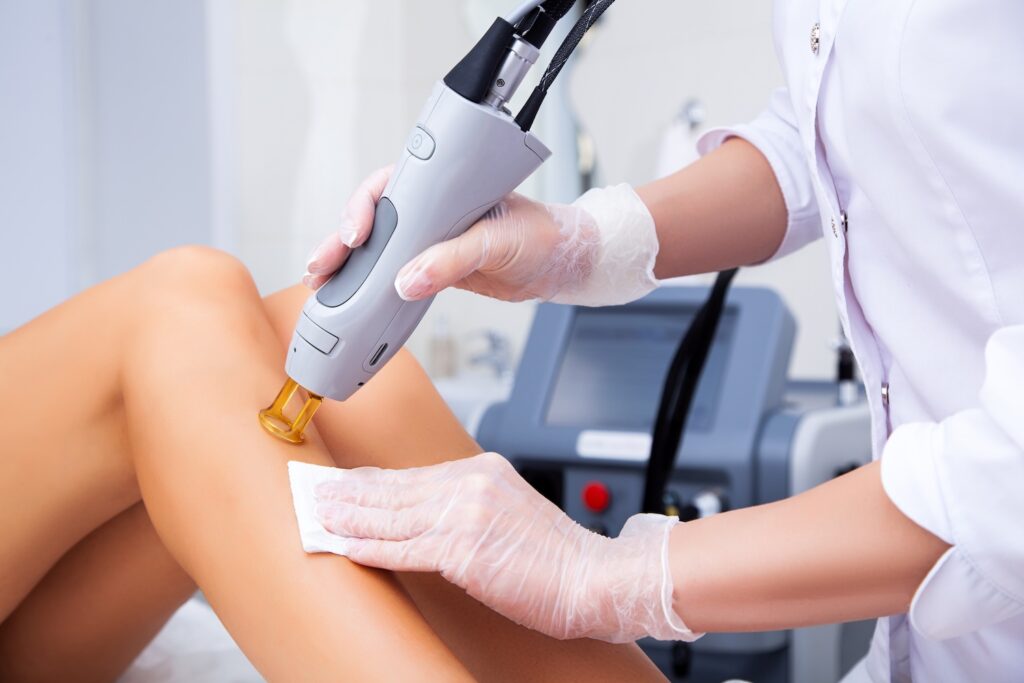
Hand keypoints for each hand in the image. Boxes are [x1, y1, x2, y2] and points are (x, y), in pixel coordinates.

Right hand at [302, 168, 615, 302]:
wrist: (560, 265)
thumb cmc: (540, 236)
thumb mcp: (498, 243)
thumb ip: (454, 260)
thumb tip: (406, 283)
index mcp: (443, 187)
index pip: (391, 186)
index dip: (365, 206)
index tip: (357, 232)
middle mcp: (430, 208)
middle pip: (372, 218)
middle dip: (341, 240)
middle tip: (320, 265)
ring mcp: (427, 238)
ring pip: (376, 247)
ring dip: (347, 264)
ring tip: (319, 283)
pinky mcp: (431, 266)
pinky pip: (392, 273)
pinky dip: (370, 285)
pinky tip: (348, 298)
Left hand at [314, 452, 694, 642]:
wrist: (594, 577)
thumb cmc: (557, 556)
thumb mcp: (510, 512)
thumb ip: (469, 505)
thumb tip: (426, 514)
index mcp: (482, 471)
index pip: (412, 475)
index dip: (372, 481)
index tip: (344, 482)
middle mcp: (471, 484)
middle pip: (395, 488)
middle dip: (350, 492)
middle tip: (314, 492)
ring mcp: (465, 514)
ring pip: (392, 514)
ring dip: (348, 516)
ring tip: (317, 515)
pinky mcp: (463, 549)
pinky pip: (403, 546)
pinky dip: (368, 544)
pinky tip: (343, 543)